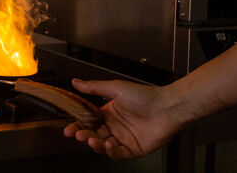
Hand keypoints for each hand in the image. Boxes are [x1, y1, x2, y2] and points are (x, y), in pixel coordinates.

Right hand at [63, 79, 184, 158]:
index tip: (69, 127)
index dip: (78, 125)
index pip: (89, 121)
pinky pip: (119, 153)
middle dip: (84, 135)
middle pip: (94, 134)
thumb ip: (94, 87)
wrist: (166, 107)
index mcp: (109, 112)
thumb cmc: (145, 95)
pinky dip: (111, 151)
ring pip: (103, 145)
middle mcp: (115, 126)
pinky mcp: (134, 149)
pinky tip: (107, 145)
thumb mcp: (115, 88)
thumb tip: (76, 82)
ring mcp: (124, 138)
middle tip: (77, 134)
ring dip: (95, 144)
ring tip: (91, 140)